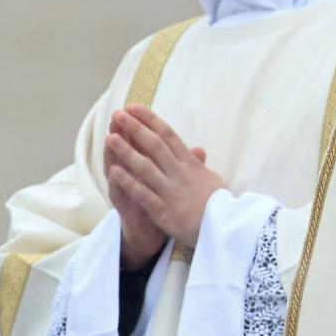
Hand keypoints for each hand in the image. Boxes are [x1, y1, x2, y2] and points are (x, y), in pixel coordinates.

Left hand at [105, 105, 223, 250]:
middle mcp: (179, 173)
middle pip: (155, 146)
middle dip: (136, 129)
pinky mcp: (163, 209)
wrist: (224, 228)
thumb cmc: (217, 203)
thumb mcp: (211, 179)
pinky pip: (143, 193)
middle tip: (119, 114)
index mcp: (190, 164)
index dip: (151, 120)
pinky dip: (128, 182)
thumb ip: (199, 164)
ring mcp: (171, 190)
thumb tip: (197, 150)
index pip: (169, 136)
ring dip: (127, 151)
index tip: (135, 107)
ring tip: (110, 137)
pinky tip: (114, 171)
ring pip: (146, 167)